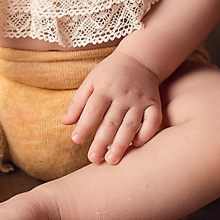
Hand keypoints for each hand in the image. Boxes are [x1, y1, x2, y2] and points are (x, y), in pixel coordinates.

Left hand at [64, 50, 163, 165]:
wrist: (140, 59)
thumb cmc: (110, 74)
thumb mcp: (90, 82)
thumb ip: (77, 102)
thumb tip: (65, 123)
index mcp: (104, 89)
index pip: (93, 109)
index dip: (84, 125)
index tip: (76, 140)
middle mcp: (123, 95)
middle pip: (111, 121)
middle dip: (102, 141)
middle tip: (93, 159)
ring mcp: (140, 101)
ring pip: (131, 125)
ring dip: (122, 144)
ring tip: (112, 160)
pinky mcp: (154, 104)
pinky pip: (153, 121)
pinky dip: (146, 134)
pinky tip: (137, 145)